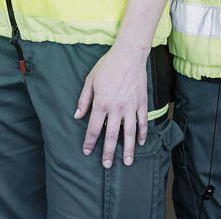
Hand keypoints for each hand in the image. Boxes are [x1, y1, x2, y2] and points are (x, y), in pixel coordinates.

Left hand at [74, 45, 148, 167]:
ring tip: (127, 162)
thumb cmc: (107, 66)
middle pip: (112, 135)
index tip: (87, 152)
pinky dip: (142, 133)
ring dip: (128, 149)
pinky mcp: (142, 103)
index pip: (94, 128)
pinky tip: (140, 143)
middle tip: (107, 165)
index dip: (90, 142)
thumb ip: (84, 100)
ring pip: (130, 133)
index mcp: (101, 103)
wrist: (128, 55)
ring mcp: (130, 107)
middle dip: (109, 152)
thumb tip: (77, 116)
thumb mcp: (90, 81)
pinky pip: (142, 122)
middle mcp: (116, 108)